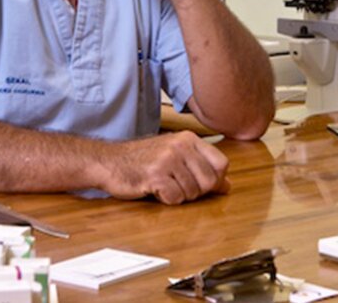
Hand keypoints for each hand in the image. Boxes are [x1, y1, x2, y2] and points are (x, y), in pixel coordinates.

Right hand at [99, 131, 230, 204]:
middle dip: (196, 191)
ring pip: (193, 192)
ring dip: (179, 195)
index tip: (200, 182)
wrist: (110, 161)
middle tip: (177, 185)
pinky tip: (154, 189)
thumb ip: (201, 167)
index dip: (215, 179)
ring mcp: (167, 159)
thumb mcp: (174, 156)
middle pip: (210, 181)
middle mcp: (180, 145)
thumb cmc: (142, 160)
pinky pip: (175, 198)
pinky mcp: (155, 175)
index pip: (221, 163)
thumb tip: (227, 185)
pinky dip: (166, 199)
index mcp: (188, 138)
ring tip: (163, 184)